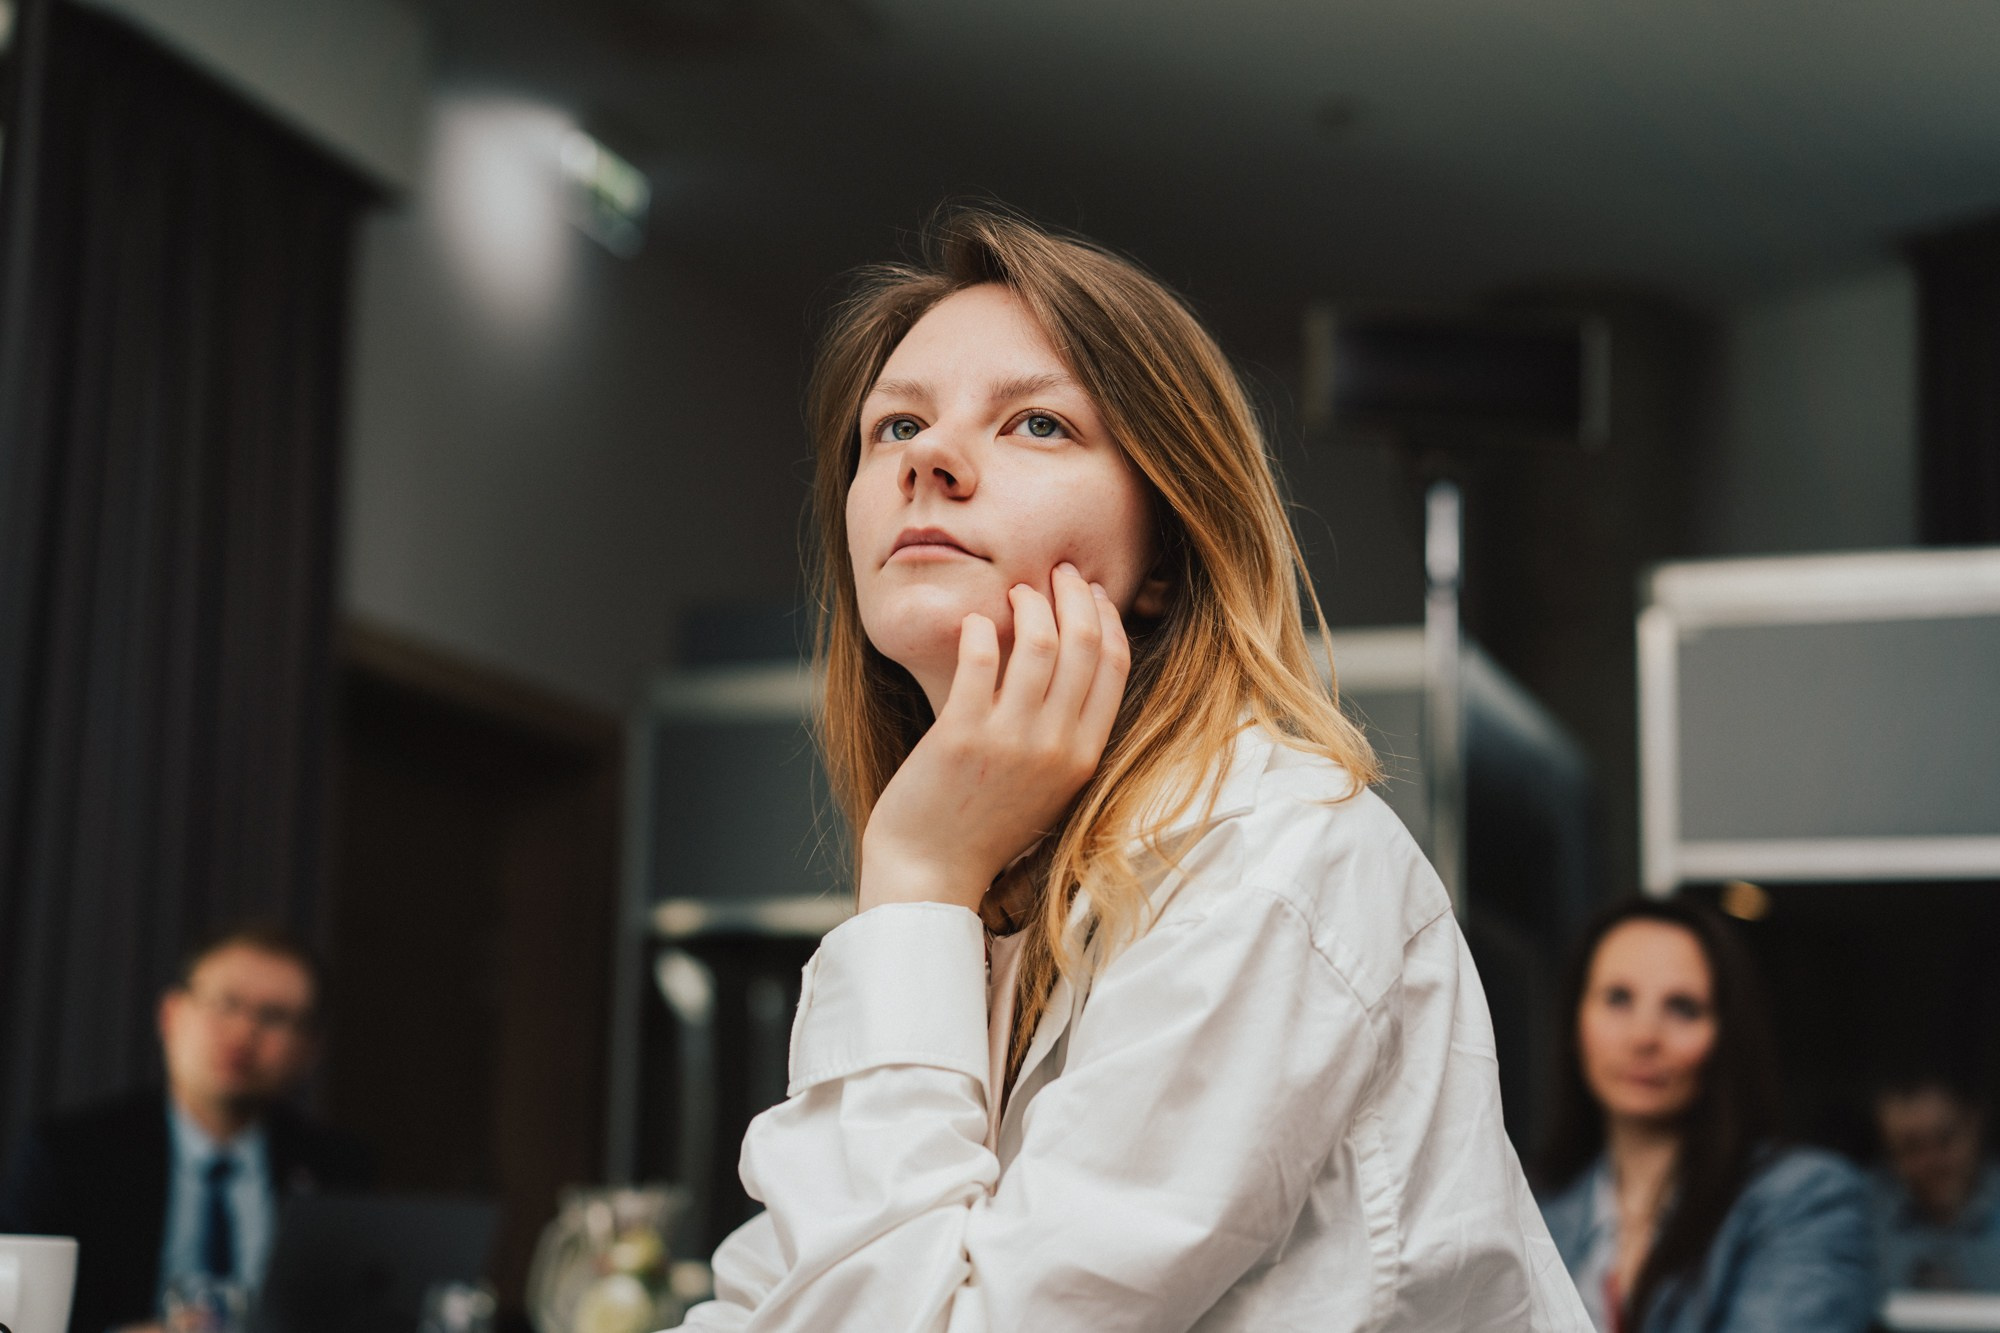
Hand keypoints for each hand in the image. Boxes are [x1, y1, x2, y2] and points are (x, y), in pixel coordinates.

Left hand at [858, 563, 1130, 912]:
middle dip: (1074, 594)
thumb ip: (1064, 733)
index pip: (1114, 665)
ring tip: (1014, 590)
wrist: (931, 872)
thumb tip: (1067, 666)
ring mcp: (1011, 741)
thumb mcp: (1048, 785)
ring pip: (1039, 643)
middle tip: (1056, 571)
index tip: (1090, 592)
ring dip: (1029, 602)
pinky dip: (980, 627)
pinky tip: (974, 620)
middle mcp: (1056, 746)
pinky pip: (981, 658)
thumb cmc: (984, 826)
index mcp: (1085, 756)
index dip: (1106, 616)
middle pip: (1083, 643)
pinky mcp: (961, 735)